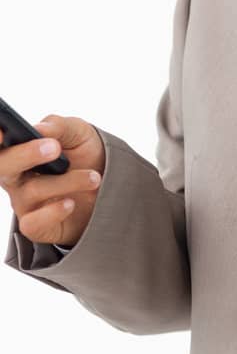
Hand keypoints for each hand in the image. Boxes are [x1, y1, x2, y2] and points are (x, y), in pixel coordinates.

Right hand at [0, 115, 104, 246]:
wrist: (109, 187)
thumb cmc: (84, 155)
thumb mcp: (78, 133)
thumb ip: (58, 127)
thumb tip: (39, 129)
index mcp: (18, 149)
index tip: (3, 133)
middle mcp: (15, 176)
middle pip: (3, 166)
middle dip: (25, 155)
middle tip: (54, 148)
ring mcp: (23, 202)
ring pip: (32, 190)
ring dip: (68, 181)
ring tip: (93, 177)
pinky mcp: (36, 225)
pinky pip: (33, 223)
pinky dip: (53, 212)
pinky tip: (71, 203)